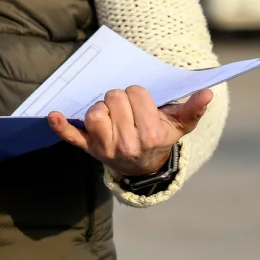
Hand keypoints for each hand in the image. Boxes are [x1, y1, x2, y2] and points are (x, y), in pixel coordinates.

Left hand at [48, 86, 212, 177]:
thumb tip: (207, 93)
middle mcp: (126, 144)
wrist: (144, 166)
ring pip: (95, 112)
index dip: (139, 94)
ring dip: (101, 106)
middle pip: (114, 98)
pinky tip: (52, 114)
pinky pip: (70, 136)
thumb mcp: (180, 125)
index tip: (143, 103)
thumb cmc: (161, 137)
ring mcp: (104, 147)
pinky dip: (60, 125)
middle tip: (127, 108)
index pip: (136, 94)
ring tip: (112, 113)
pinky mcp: (87, 148)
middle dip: (120, 97)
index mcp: (150, 135)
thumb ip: (193, 108)